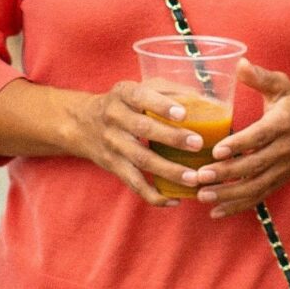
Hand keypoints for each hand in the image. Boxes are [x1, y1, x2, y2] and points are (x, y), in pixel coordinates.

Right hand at [68, 79, 212, 206]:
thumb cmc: (124, 104)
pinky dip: (153, 195)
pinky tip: (173, 200)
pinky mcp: (114, 166)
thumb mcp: (139, 88)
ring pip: (141, 160)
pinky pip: (133, 183)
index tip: (183, 113)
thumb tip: (207, 101)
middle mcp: (114, 118)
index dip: (161, 105)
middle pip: (143, 129)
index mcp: (123, 94)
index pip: (140, 97)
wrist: (82, 124)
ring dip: (168, 170)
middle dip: (172, 137)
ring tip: (193, 178)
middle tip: (197, 144)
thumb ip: (169, 91)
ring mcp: (113, 144)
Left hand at [186, 62, 289, 215]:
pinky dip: (236, 207)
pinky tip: (214, 212)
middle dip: (226, 174)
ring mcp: (280, 169)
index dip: (240, 144)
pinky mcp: (277, 181)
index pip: (261, 136)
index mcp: (283, 124)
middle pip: (254, 165)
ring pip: (254, 186)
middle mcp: (283, 150)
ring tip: (202, 195)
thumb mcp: (282, 86)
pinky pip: (257, 197)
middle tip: (200, 175)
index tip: (218, 150)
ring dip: (228, 194)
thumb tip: (239, 63)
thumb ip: (261, 77)